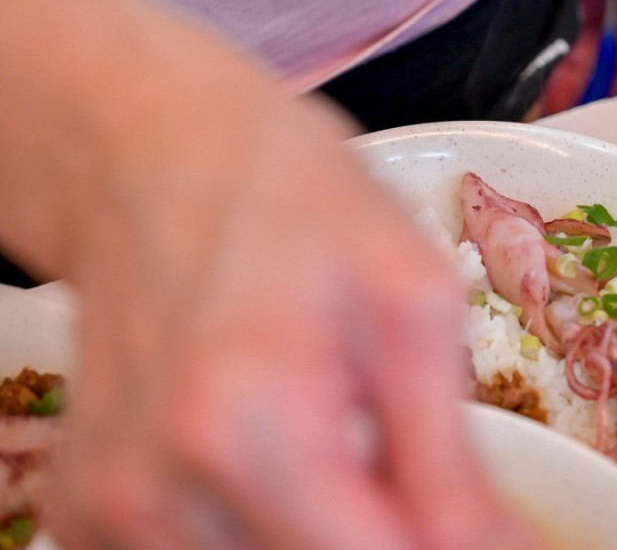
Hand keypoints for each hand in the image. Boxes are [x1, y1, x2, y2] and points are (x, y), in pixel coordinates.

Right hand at [43, 92, 542, 549]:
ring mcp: (106, 514)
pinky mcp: (84, 515)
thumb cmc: (296, 204)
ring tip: (337, 444)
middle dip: (386, 537)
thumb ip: (452, 460)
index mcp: (247, 430)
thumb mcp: (412, 301)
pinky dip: (264, 528)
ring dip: (327, 532)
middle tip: (398, 459)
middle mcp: (155, 496)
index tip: (479, 525)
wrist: (154, 157)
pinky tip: (277, 455)